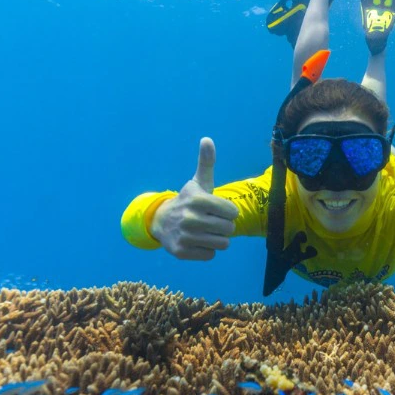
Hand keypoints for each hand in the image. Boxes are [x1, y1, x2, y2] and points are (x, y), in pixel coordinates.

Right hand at [151, 138, 238, 259]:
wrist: (161, 222)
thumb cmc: (188, 201)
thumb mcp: (198, 182)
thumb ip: (206, 162)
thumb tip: (207, 139)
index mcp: (197, 199)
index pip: (232, 212)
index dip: (229, 212)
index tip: (218, 209)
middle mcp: (189, 218)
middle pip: (229, 229)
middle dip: (224, 226)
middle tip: (212, 222)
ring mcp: (184, 236)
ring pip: (222, 244)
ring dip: (217, 239)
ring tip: (205, 231)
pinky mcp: (181, 252)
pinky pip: (211, 255)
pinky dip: (207, 250)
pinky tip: (197, 241)